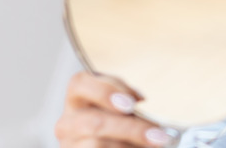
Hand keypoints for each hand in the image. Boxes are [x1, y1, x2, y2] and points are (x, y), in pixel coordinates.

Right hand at [55, 71, 176, 146]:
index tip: (133, 103)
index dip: (106, 90)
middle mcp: (67, 121)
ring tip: (153, 144)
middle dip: (131, 129)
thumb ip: (126, 102)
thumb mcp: (122, 110)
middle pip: (95, 122)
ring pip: (97, 145)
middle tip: (159, 135)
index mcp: (77, 98)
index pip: (80, 84)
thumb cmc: (119, 127)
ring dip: (129, 145)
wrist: (110, 145)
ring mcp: (69, 144)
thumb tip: (140, 100)